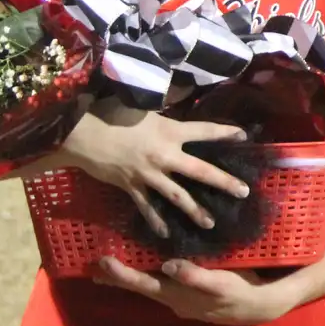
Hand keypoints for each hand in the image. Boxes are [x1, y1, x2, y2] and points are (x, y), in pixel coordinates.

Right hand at [62, 100, 249, 235]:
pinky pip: (146, 207)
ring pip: (177, 196)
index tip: (244, 136)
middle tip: (243, 192)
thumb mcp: (143, 104)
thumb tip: (184, 92)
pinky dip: (156, 221)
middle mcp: (165, 155)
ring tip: (211, 223)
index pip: (205, 131)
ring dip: (195, 210)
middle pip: (200, 171)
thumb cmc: (111, 113)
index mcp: (170, 131)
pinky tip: (166, 233)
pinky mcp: (131, 187)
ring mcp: (149, 174)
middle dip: (223, 182)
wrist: (80, 134)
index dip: (225, 133)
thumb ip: (166, 103)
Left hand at [94, 257, 299, 324]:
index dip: (121, 274)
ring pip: (151, 288)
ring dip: (132, 279)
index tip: (102, 262)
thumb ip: (195, 276)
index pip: (142, 283)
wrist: (261, 307)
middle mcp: (174, 300)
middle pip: (141, 287)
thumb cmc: (241, 290)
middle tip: (95, 267)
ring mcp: (183, 302)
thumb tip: (169, 267)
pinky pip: (165, 286)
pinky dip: (152, 278)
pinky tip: (154, 272)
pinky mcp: (193, 298)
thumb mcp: (221, 283)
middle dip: (118, 278)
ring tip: (114, 270)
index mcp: (177, 294)